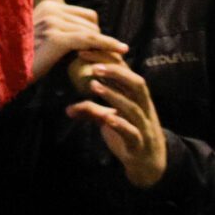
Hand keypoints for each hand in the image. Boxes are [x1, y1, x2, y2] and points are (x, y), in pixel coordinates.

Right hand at [31, 1, 116, 83]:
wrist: (3, 69)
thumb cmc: (25, 59)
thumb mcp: (41, 39)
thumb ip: (61, 32)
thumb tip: (89, 38)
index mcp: (48, 7)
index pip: (86, 15)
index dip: (95, 32)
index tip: (101, 48)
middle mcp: (50, 11)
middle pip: (91, 24)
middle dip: (99, 41)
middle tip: (106, 58)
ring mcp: (52, 23)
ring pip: (92, 32)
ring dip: (102, 47)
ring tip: (111, 60)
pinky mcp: (55, 39)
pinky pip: (90, 40)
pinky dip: (108, 45)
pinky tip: (121, 50)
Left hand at [64, 56, 165, 186]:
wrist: (147, 162)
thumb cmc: (128, 135)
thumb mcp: (108, 119)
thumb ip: (92, 111)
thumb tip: (68, 109)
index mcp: (135, 97)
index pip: (124, 72)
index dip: (107, 61)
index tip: (84, 51)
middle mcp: (142, 107)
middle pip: (136, 83)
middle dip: (117, 72)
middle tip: (93, 66)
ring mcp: (143, 125)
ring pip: (134, 107)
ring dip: (114, 95)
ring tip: (94, 86)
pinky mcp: (139, 143)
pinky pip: (133, 133)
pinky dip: (121, 125)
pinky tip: (108, 119)